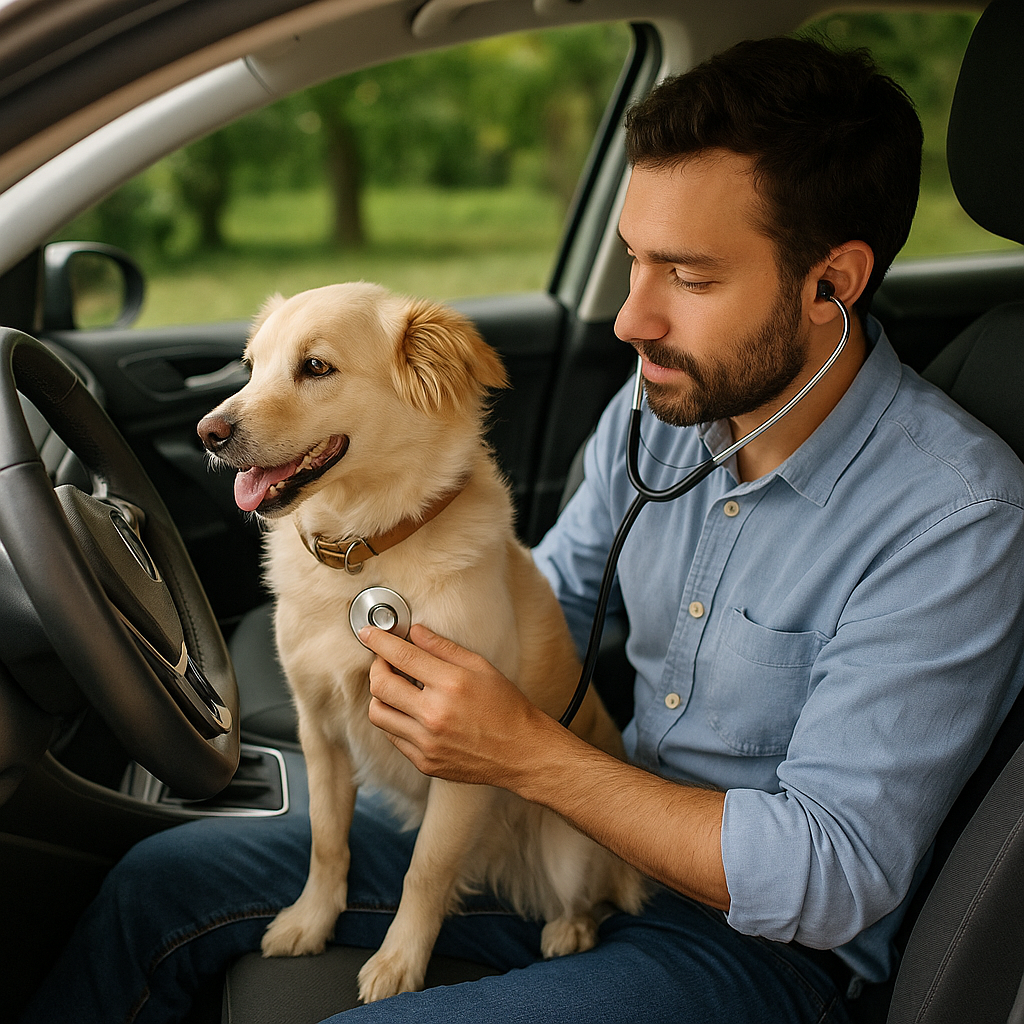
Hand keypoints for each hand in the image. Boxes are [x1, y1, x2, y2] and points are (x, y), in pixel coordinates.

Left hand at [361, 623, 548, 785]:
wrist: (521, 752)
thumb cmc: (506, 707)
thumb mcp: (481, 667)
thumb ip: (443, 648)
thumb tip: (415, 632)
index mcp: (451, 684)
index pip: (401, 656)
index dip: (379, 641)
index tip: (368, 633)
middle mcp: (435, 714)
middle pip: (380, 685)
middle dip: (376, 666)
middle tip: (384, 660)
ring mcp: (427, 742)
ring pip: (378, 713)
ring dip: (380, 696)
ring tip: (396, 687)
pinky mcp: (424, 762)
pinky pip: (392, 736)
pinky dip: (394, 719)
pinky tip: (410, 711)